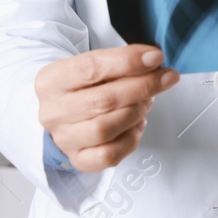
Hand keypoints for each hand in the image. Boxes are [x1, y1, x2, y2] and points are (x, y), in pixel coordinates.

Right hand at [35, 44, 179, 172]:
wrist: (66, 114)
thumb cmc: (85, 87)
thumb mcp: (94, 65)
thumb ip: (121, 60)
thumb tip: (153, 60)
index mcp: (52, 80)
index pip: (90, 68)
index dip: (128, 62)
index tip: (155, 57)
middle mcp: (53, 111)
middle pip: (103, 100)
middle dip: (143, 86)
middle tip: (165, 78)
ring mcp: (64, 138)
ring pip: (106, 129)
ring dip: (136, 112)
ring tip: (146, 101)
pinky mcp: (78, 159)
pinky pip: (109, 155)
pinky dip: (131, 139)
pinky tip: (136, 124)